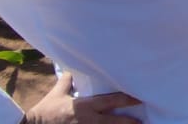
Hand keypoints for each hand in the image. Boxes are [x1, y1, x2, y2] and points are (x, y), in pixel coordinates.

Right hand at [25, 73, 140, 122]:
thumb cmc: (45, 111)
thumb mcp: (56, 94)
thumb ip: (67, 82)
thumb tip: (71, 69)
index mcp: (85, 106)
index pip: (111, 101)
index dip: (127, 99)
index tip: (140, 98)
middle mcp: (88, 120)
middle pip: (114, 122)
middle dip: (129, 122)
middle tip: (143, 122)